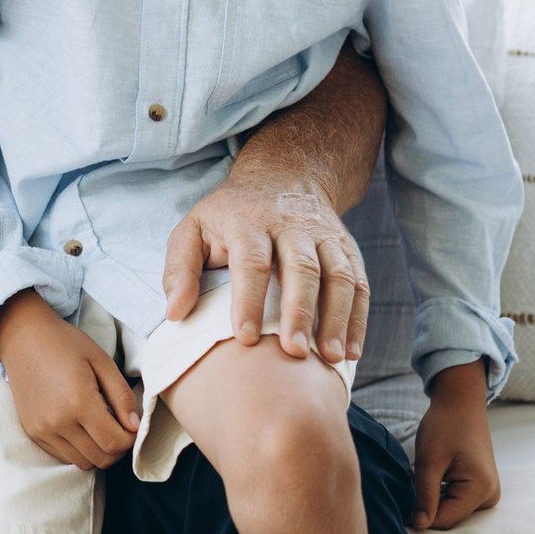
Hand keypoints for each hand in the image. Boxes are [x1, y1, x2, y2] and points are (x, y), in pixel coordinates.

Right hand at [0, 290, 139, 470]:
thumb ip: (122, 396)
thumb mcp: (102, 361)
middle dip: (118, 448)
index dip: (131, 439)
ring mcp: (42, 430)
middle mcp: (58, 422)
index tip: (133, 425)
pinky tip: (80, 427)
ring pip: (83, 463)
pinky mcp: (33, 432)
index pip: (115, 443)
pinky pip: (64, 456)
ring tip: (100, 427)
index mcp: (79, 402)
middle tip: (120, 427)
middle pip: (101, 459)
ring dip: (98, 451)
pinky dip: (79, 449)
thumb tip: (135, 426)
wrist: (22, 337)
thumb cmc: (65, 344)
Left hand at [162, 179, 368, 364]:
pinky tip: (351, 351)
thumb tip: (175, 314)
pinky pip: (359, 284)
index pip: (251, 261)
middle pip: (302, 268)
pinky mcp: (346, 248)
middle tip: (293, 353)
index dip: (249, 300)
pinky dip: (358, 319)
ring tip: (330, 358)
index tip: (246, 338)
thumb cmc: (229, 214)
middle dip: (300, 312)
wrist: (284, 174)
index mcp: (248, 221)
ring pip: (339, 276)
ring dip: (337, 319)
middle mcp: (291, 225)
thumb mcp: (193, 229)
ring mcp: (324, 236)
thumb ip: (179, 270)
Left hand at [411, 363, 501, 529]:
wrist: (460, 403)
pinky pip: (452, 499)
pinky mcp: (479, 488)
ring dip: (428, 496)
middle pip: (447, 516)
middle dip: (424, 504)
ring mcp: (486, 493)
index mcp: (481, 491)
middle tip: (410, 478)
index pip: (444, 520)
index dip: (418, 516)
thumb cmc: (444, 426)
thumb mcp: (430, 461)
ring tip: (418, 473)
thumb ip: (425, 495)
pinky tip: (427, 473)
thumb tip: (420, 526)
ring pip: (448, 508)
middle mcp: (489, 497)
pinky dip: (436, 491)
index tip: (398, 501)